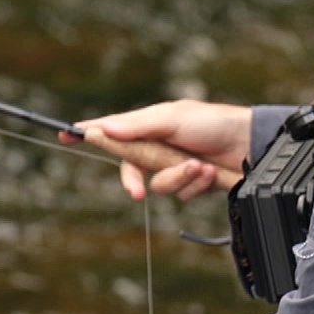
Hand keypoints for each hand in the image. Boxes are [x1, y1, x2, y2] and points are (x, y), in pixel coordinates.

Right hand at [68, 100, 251, 201]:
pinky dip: (194, 184)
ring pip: (159, 186)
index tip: (64, 134)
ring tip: (199, 165)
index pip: (112, 130)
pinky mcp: (191, 183)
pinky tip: (209, 173)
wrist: (249, 145)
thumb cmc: (212, 123)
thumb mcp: (172, 119)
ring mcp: (174, 166)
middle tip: (137, 192)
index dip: (88, 133)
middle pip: (130, 169)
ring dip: (179, 178)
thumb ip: (138, 126)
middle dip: (135, 181)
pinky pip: (181, 194)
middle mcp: (158, 146)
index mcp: (149, 126)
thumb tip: (105, 128)